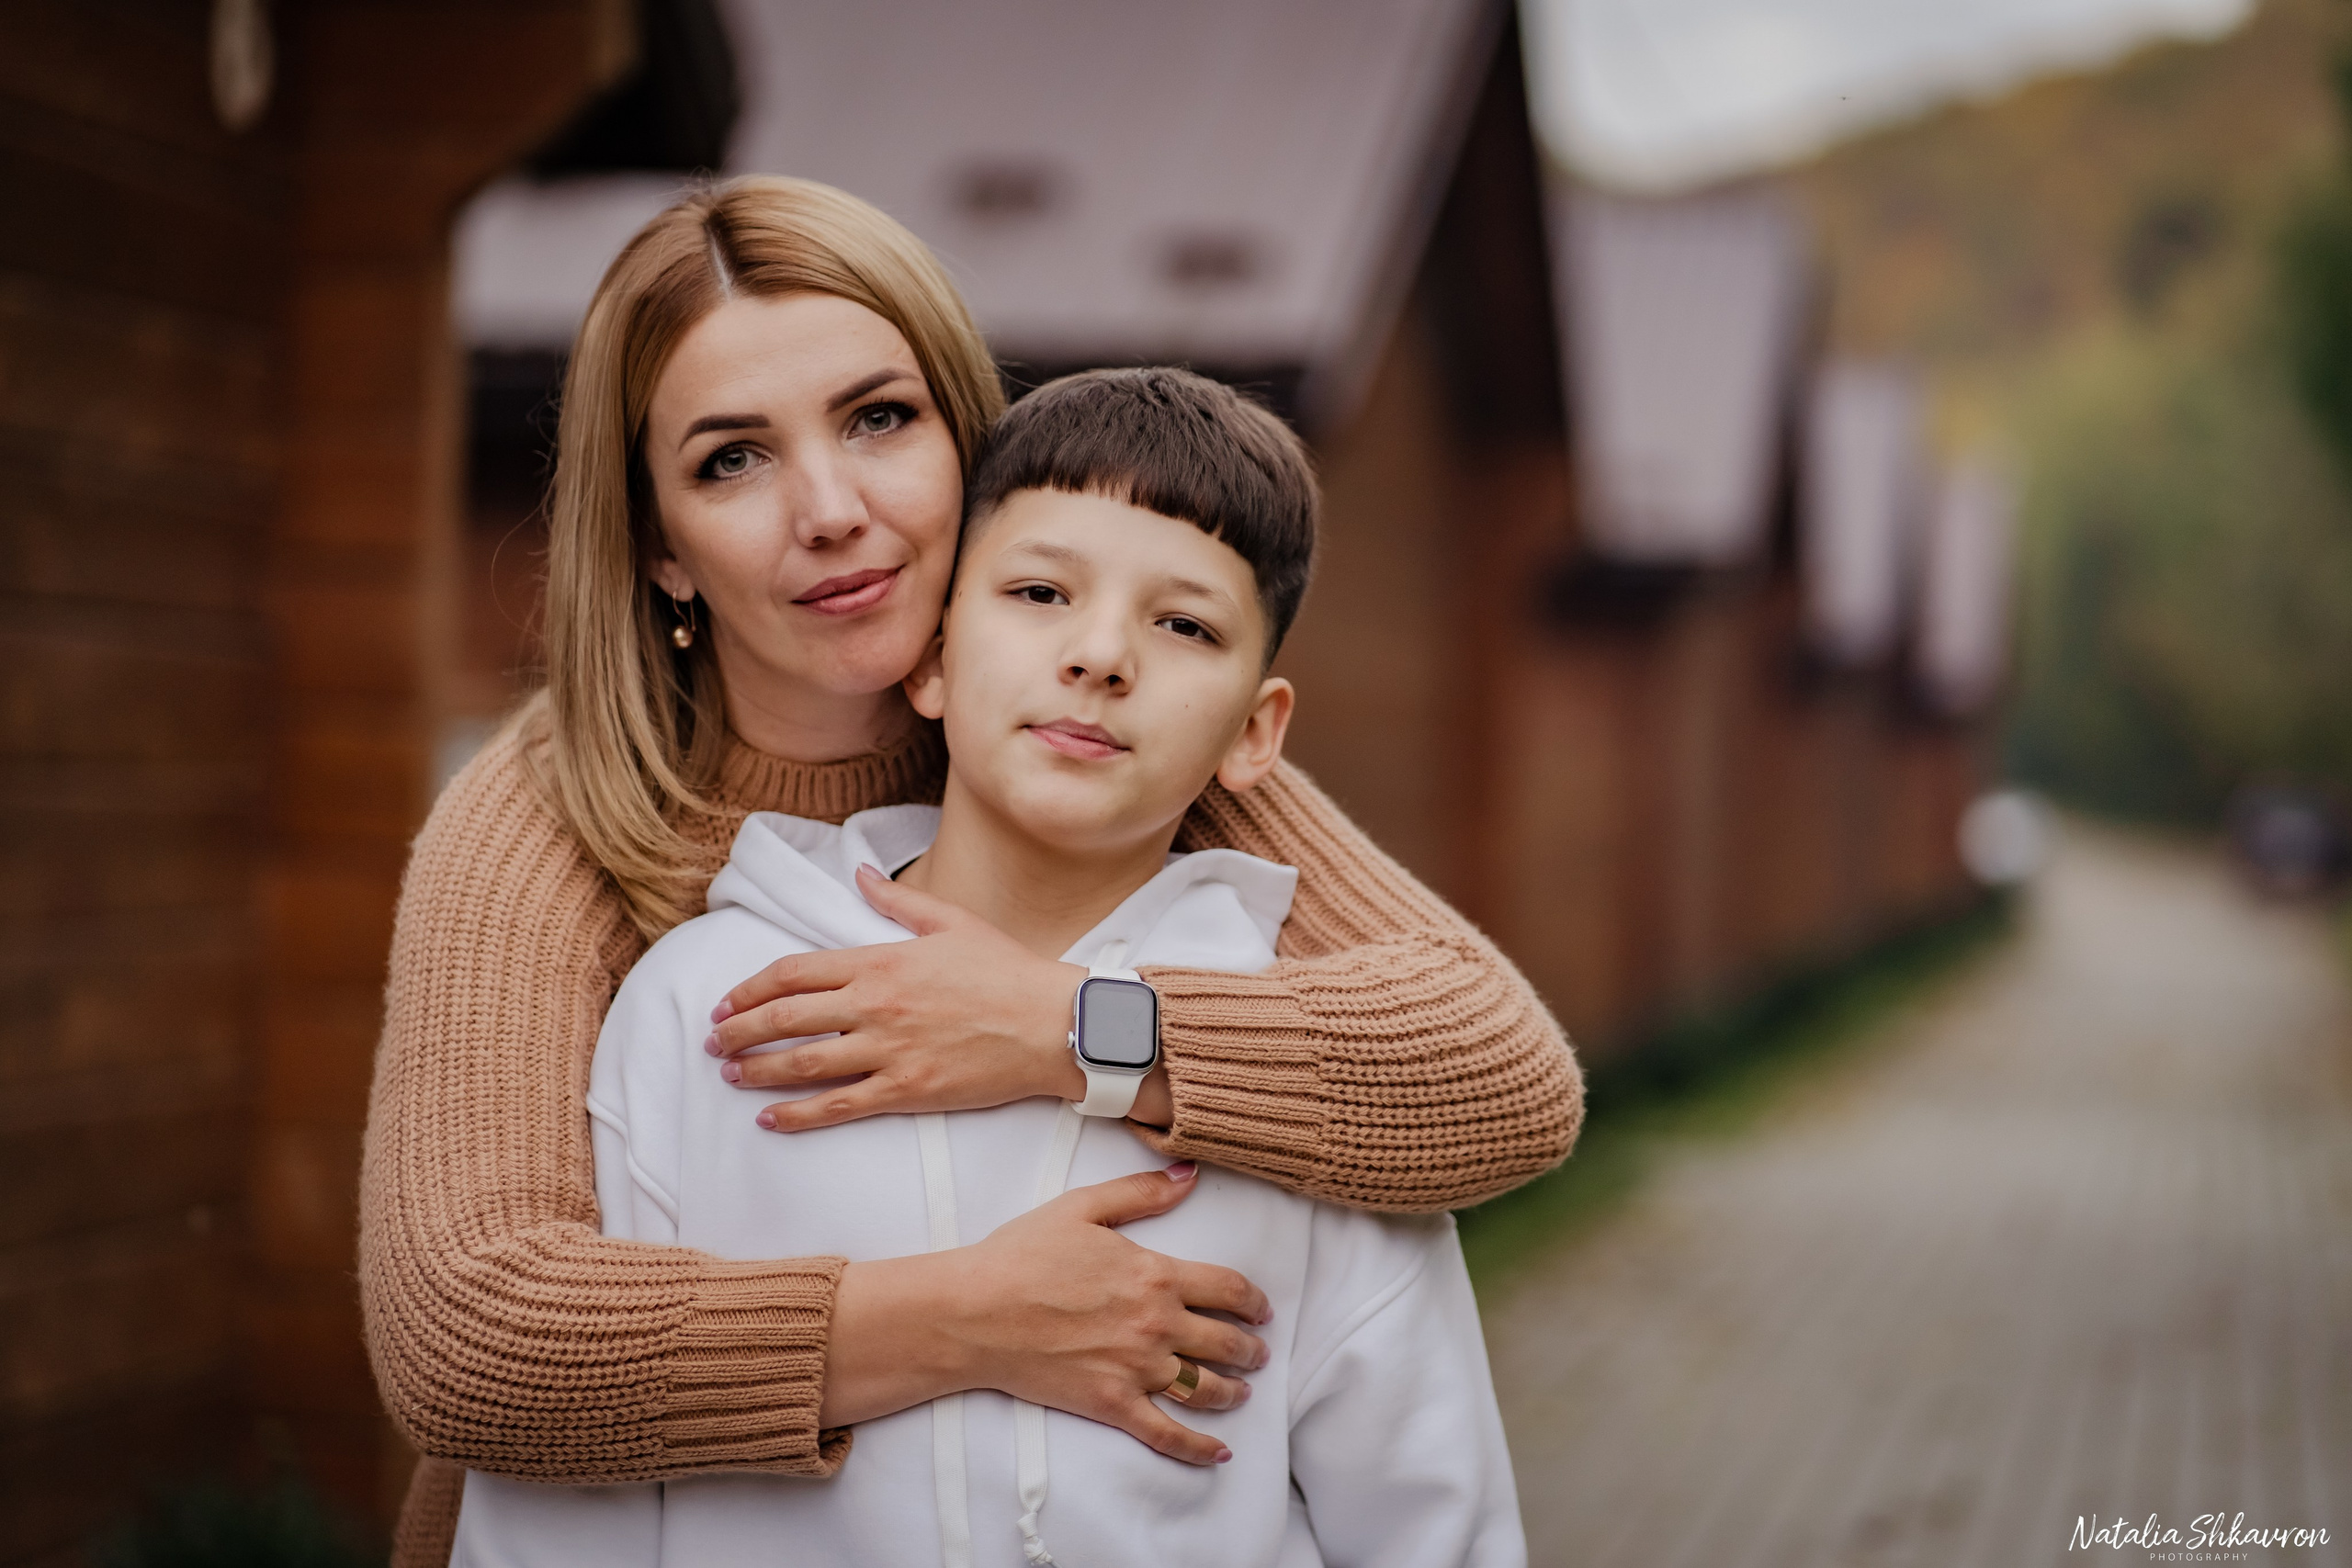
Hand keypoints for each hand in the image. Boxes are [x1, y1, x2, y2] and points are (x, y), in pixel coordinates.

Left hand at [707, 866, 1171, 1128]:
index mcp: (882, 960)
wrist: (1054, 1023)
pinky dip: (797, 1115)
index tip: (727, 1002)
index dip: (750, 989)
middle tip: (714, 1041)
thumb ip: (899, 900)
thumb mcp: (953, 922)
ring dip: (757, 1071)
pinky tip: (771, 1118)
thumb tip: (860, 874)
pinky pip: (838, 1105)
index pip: (795, 973)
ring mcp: (889, 1050)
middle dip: (738, 1031)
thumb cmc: (1008, 970)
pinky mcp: (907, 1091)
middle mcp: (876, 1004)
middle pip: (785, 1019)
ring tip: (731, 1075)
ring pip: (803, 1064)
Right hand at [823, 1164, 1269, 1464]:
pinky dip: (1198, 1448)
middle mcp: (1157, 1324)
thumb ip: (1142, 1193)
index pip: (1228, 1288)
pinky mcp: (1112, 1404)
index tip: (1262, 1308)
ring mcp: (1137, 1368)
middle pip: (1226, 1341)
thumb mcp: (1082, 1207)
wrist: (975, 1311)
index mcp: (1155, 1274)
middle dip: (1250, 1348)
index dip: (1253, 1300)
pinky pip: (1168, 1433)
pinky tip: (1218, 1453)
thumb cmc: (1021, 1255)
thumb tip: (1190, 1174)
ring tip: (1242, 1392)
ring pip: (1206, 1387)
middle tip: (1258, 1352)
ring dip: (1233, 1391)